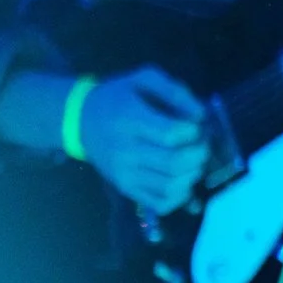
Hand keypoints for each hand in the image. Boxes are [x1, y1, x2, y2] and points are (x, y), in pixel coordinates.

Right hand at [84, 69, 208, 214]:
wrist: (80, 120)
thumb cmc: (117, 96)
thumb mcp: (143, 78)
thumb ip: (175, 91)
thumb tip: (200, 115)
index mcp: (130, 120)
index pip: (171, 134)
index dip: (194, 131)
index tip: (197, 124)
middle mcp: (126, 151)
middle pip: (175, 163)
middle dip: (200, 154)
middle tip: (202, 144)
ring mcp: (125, 174)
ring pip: (170, 186)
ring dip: (193, 175)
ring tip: (194, 161)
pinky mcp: (126, 188)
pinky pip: (158, 203)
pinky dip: (180, 198)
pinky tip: (185, 182)